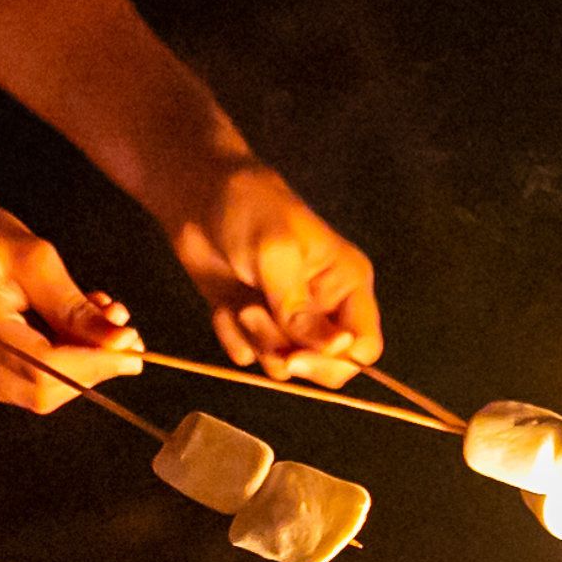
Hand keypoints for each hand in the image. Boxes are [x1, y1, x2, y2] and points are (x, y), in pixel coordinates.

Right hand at [0, 186, 144, 411]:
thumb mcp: (33, 256)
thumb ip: (74, 307)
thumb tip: (121, 344)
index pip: (45, 371)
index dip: (96, 366)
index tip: (134, 346)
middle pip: (44, 393)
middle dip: (92, 367)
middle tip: (122, 329)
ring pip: (37, 393)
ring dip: (76, 364)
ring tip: (94, 319)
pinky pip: (21, 384)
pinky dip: (53, 364)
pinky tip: (62, 330)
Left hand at [169, 163, 378, 386]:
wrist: (197, 195)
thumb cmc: (248, 209)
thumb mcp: (276, 255)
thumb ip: (302, 309)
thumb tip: (340, 349)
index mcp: (347, 284)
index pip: (365, 346)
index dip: (337, 360)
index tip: (298, 354)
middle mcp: (325, 307)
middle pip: (329, 365)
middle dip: (291, 353)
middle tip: (259, 318)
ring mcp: (288, 318)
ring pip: (285, 365)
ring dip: (258, 341)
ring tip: (241, 306)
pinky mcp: (254, 323)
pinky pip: (250, 355)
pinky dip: (232, 338)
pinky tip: (224, 309)